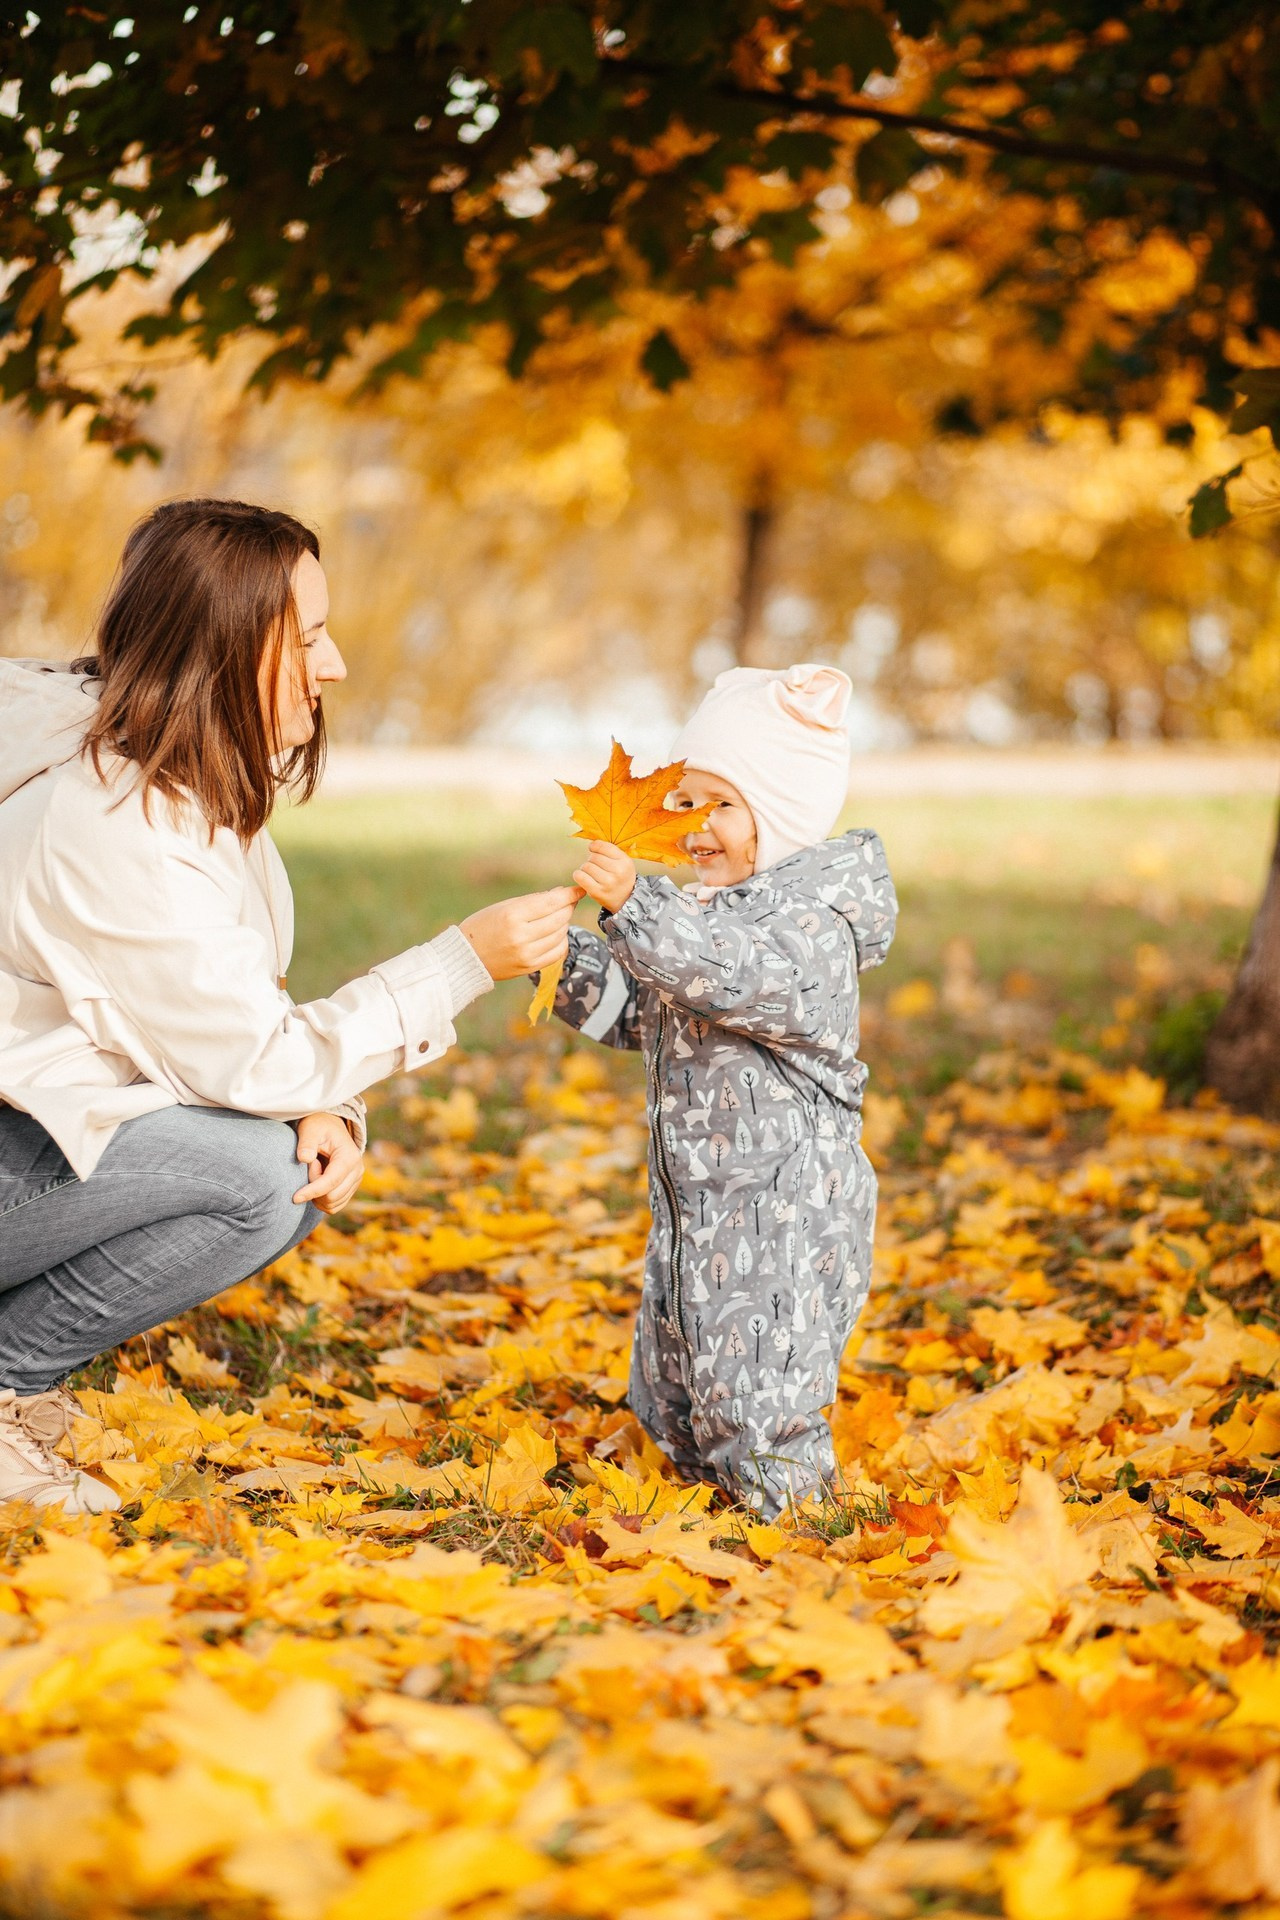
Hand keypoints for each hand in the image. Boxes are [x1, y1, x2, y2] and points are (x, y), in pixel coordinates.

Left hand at [294, 1111, 364, 1213]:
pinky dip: (321, 1199)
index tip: (295, 1197)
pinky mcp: (350, 1188)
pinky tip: (317, 1181)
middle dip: (314, 1188)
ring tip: (315, 1171)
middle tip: (310, 1166)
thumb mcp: (310, 1130)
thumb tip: (304, 1158)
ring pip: (333, 1204)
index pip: (331, 1182)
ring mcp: (356, 1181)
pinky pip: (334, 1206)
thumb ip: (307, 1143)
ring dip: (317, 1194)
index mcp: (349, 1157)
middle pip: (332, 1196)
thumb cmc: (318, 1127)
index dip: (312, 1191)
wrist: (330, 1126)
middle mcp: (357, 1171)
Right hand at [460, 886, 579, 979]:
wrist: (466, 957)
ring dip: (564, 923)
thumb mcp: (504, 907)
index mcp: (512, 915)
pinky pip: (557, 952)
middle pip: (559, 918)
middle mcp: (521, 936)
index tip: (578, 890)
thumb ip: (533, 902)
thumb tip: (561, 894)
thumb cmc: (483, 926)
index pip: (550, 903)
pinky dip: (561, 941)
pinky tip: (555, 935)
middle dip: (568, 908)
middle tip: (568, 902)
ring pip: (561, 934)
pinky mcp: (530, 967)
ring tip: (557, 917)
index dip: (568, 895)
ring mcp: (526, 954)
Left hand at [573, 840, 636, 914]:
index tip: (593, 849)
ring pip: (586, 866)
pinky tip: (583, 877)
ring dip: (585, 868)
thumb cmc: (621, 876)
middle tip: (596, 867)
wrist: (625, 899)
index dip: (595, 846)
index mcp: (624, 861)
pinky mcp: (598, 892)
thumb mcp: (623, 861)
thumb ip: (610, 850)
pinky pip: (580, 877)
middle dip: (591, 860)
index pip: (603, 847)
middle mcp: (618, 871)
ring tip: (592, 873)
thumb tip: (592, 844)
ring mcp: (608, 882)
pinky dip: (578, 875)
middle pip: (593, 857)